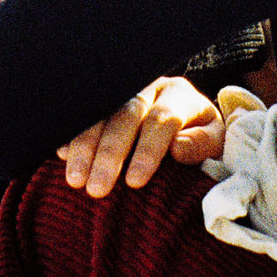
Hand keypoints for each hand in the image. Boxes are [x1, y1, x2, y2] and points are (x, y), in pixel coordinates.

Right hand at [55, 76, 224, 197]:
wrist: (190, 127)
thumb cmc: (201, 142)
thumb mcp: (216, 145)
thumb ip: (202, 145)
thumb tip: (178, 149)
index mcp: (180, 96)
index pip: (163, 118)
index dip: (148, 150)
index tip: (134, 182)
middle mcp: (149, 88)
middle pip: (127, 114)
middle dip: (110, 152)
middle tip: (96, 188)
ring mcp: (123, 92)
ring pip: (101, 112)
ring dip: (85, 146)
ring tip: (75, 179)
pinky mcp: (104, 101)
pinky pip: (83, 113)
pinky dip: (71, 134)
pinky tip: (60, 155)